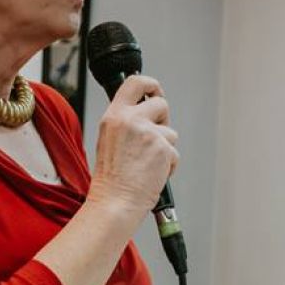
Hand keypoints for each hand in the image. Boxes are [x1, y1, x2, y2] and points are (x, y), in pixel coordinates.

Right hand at [89, 75, 178, 215]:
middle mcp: (130, 120)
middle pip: (161, 104)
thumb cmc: (112, 177)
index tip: (154, 92)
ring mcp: (148, 133)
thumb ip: (127, 121)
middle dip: (163, 120)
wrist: (115, 201)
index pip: (135, 82)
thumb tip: (147, 112)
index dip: (150, 84)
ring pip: (170, 133)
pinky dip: (168, 165)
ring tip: (146, 164)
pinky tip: (152, 174)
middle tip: (153, 139)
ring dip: (164, 148)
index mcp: (114, 116)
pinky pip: (174, 153)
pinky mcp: (163, 148)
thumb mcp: (110, 139)